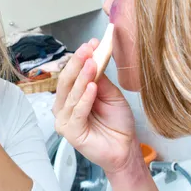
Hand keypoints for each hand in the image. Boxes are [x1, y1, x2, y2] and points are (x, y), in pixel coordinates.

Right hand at [53, 41, 136, 173]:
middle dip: (77, 63)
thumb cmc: (117, 122)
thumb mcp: (111, 94)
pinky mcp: (70, 132)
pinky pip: (77, 112)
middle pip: (67, 82)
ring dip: (82, 78)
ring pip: (71, 95)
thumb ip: (100, 79)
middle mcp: (64, 107)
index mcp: (72, 96)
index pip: (72, 74)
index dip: (81, 57)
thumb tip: (94, 58)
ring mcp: (65, 120)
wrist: (125, 147)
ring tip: (91, 64)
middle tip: (87, 49)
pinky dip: (84, 99)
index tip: (92, 43)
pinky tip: (93, 87)